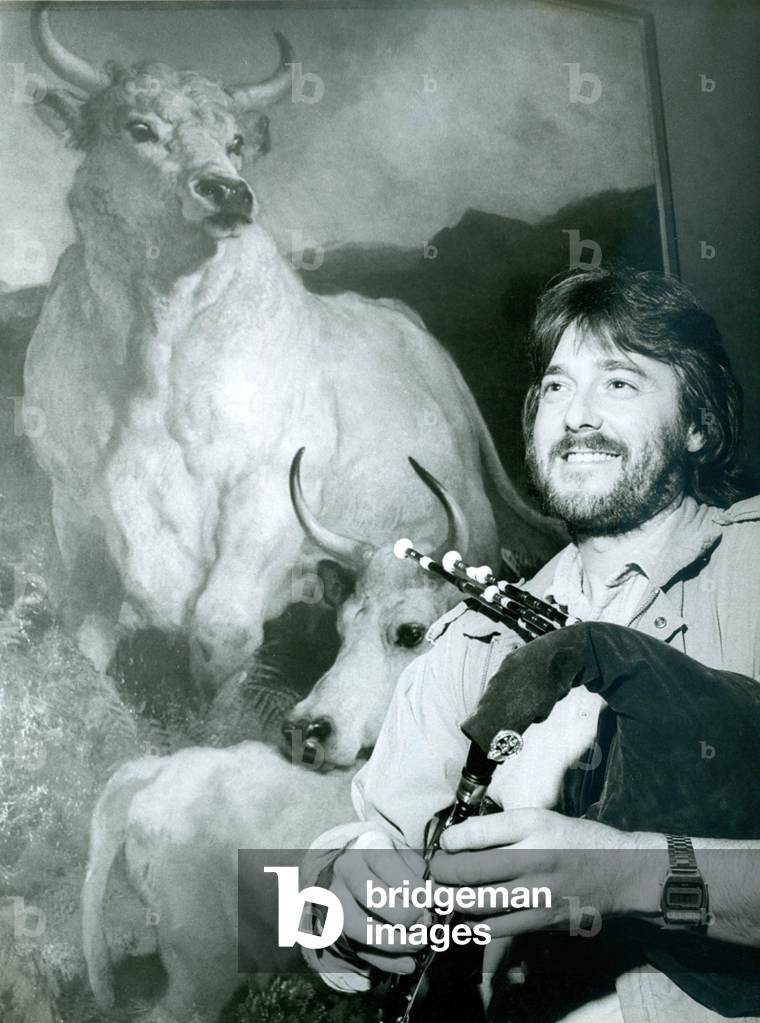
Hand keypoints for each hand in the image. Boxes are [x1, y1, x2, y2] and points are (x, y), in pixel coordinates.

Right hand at [331, 829, 429, 974]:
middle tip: (427, 922)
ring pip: (364, 930)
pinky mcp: (336, 929)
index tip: (434, 900)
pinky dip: (388, 962)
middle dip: (406, 915)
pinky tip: (408, 964)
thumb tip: (439, 897)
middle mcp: (346, 872)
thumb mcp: (403, 858)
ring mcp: (337, 902)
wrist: (351, 877)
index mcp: (367, 848)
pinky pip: (361, 951)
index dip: (413, 885)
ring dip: (398, 942)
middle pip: (372, 897)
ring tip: (420, 943)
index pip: (386, 864)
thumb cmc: (387, 866)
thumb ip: (420, 873)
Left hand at [430, 808, 663, 938]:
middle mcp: (535, 862)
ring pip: (478, 904)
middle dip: (442, 874)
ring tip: (442, 893)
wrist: (621, 872)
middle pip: (471, 873)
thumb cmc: (577, 839)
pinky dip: (473, 923)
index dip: (450, 842)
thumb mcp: (540, 818)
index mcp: (533, 830)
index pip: (478, 835)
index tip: (443, 845)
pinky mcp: (541, 922)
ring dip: (451, 900)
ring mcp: (538, 896)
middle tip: (434, 872)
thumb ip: (500, 826)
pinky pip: (496, 928)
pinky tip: (466, 916)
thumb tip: (459, 836)